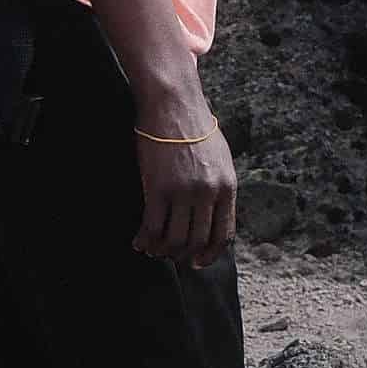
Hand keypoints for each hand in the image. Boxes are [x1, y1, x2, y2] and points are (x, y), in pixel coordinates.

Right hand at [133, 114, 236, 267]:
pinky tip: (139, 241)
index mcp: (227, 186)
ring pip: (174, 240)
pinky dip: (145, 240)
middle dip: (183, 256)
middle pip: (197, 242)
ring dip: (162, 251)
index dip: (210, 254)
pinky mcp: (158, 188)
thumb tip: (214, 215)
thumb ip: (220, 187)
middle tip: (171, 257)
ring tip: (153, 250)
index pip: (223, 234)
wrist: (174, 105)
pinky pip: (152, 227)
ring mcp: (183, 192)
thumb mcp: (220, 158)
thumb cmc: (196, 129)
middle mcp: (208, 193)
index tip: (198, 262)